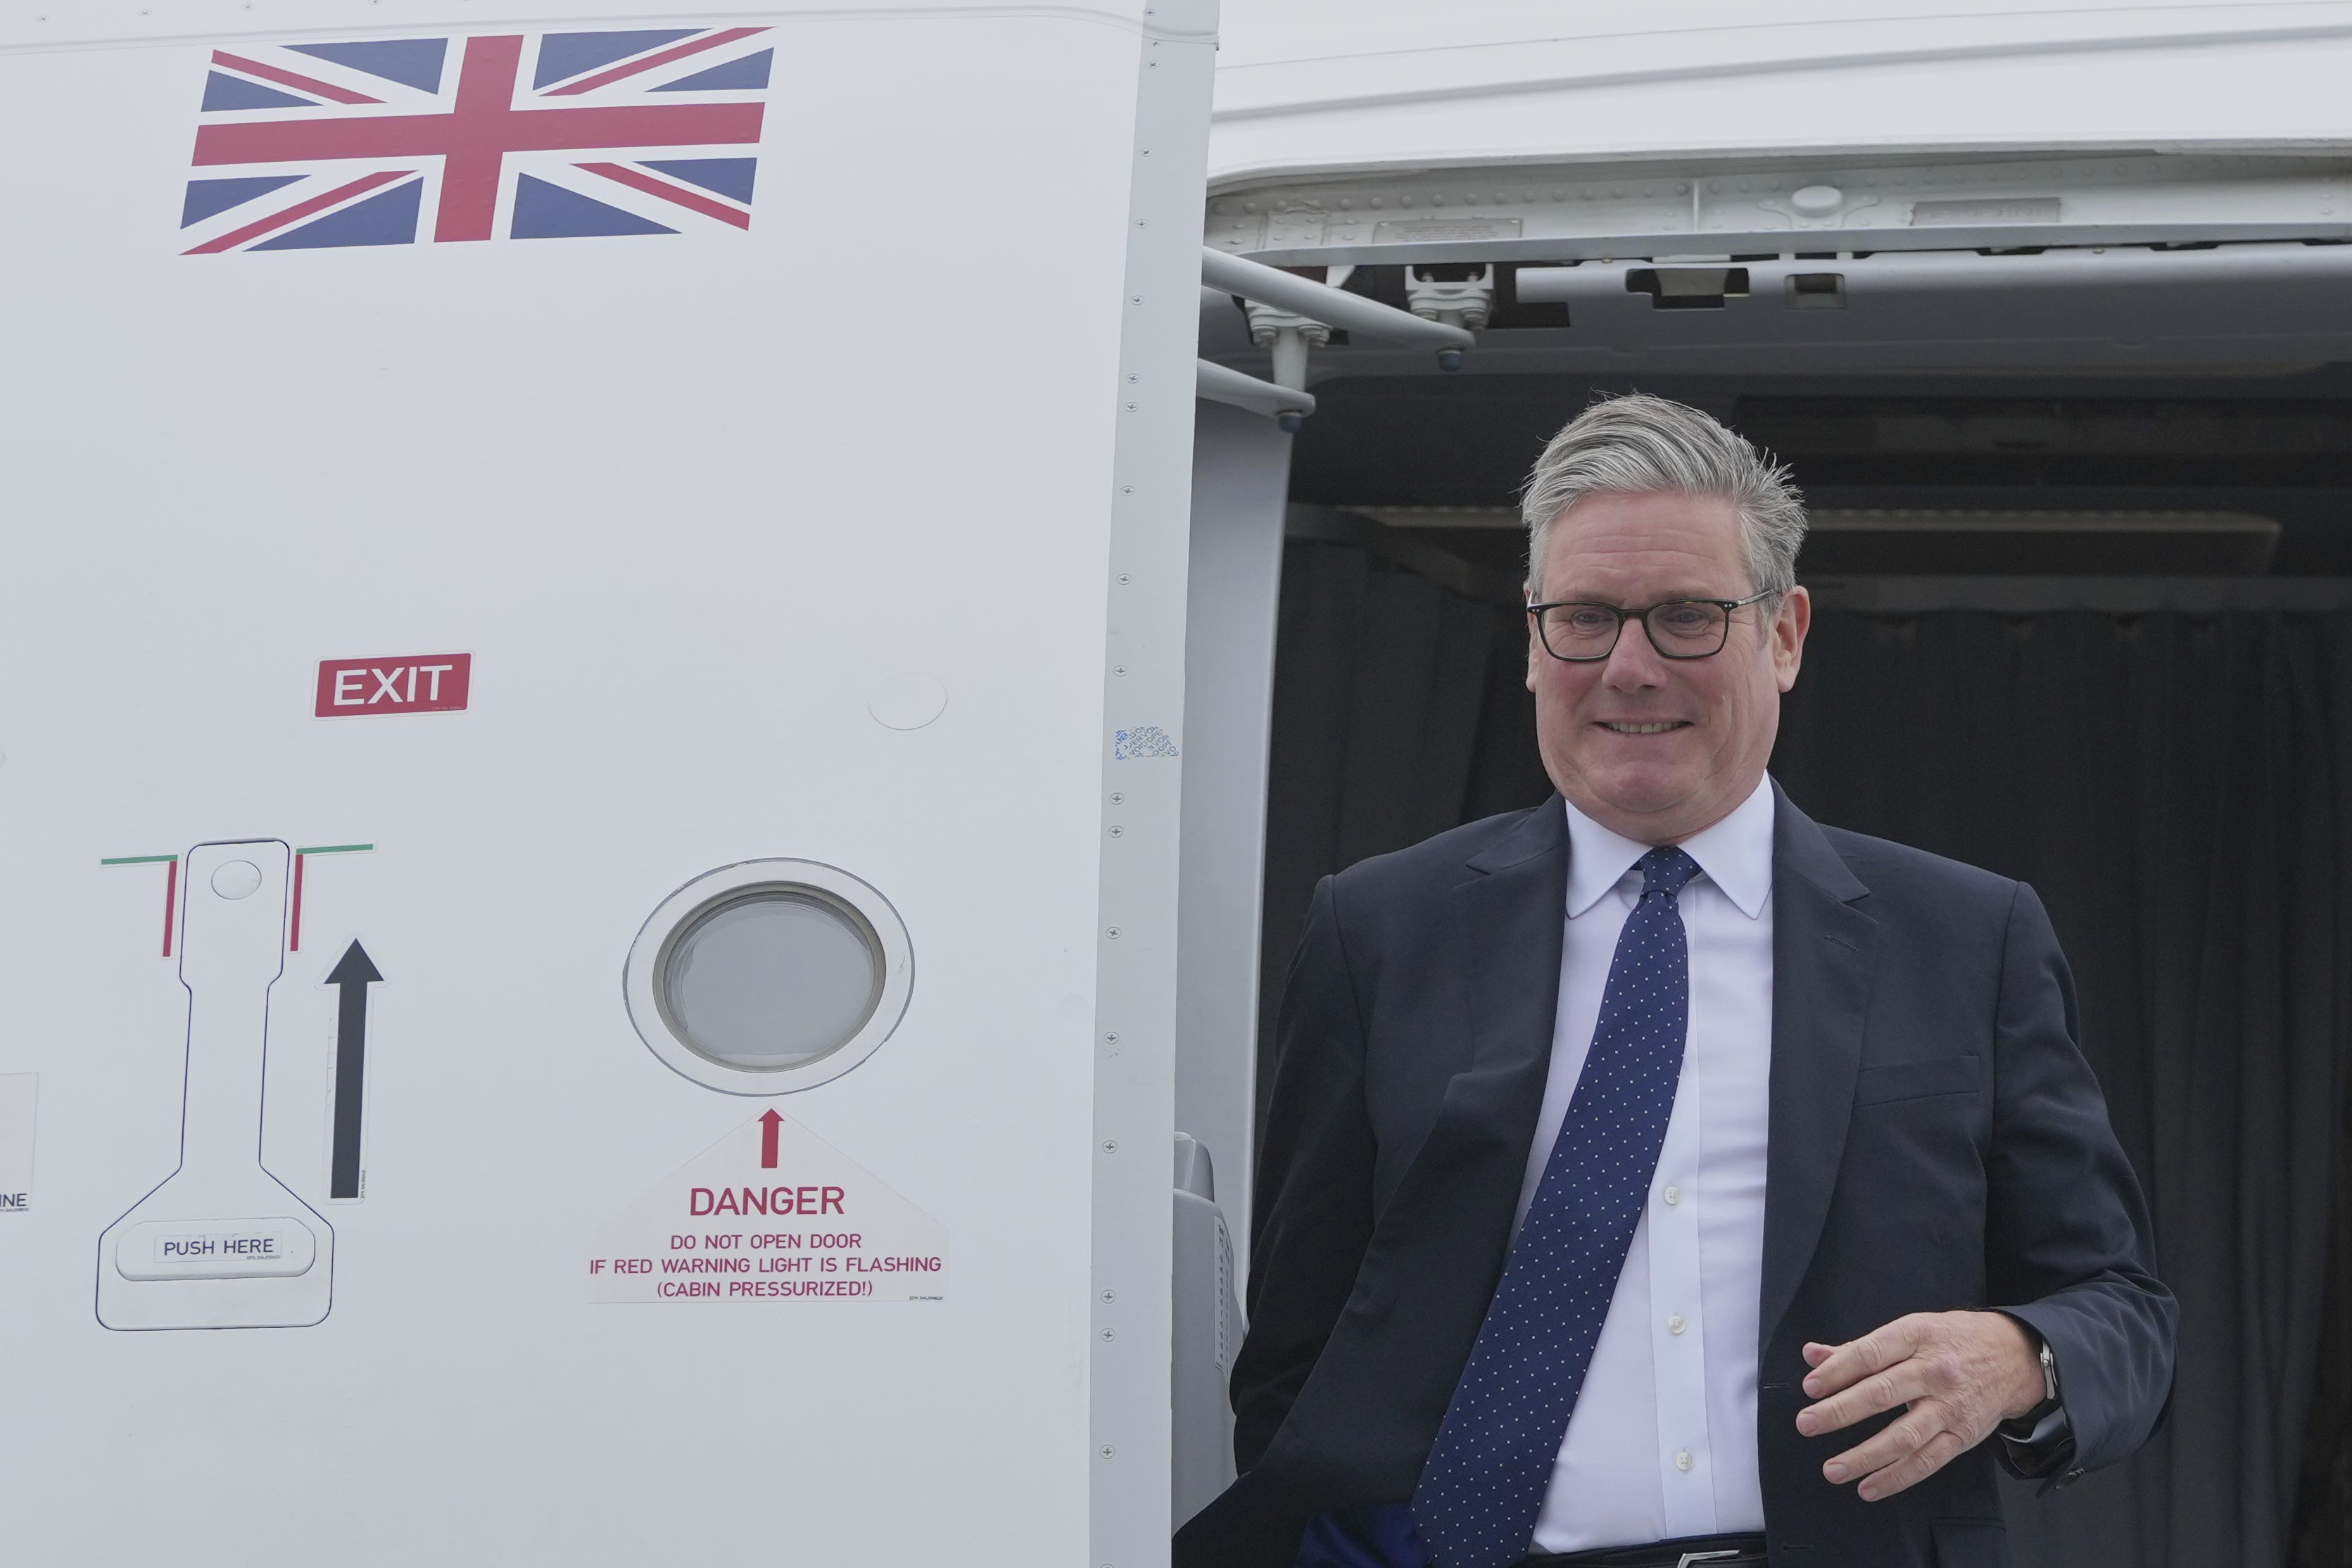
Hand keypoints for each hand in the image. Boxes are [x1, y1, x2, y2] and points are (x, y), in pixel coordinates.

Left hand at [1794, 1311, 2045, 1500]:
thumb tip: (1812, 1355)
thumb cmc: (1951, 1341)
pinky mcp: (1964, 1435)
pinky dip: (1897, 1477)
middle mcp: (1935, 1371)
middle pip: (1883, 1394)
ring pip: (1905, 1436)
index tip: (1810, 1387)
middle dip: (1841, 1412)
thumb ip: (1859, 1347)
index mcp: (1917, 1336)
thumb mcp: (1910, 1330)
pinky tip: (1869, 1486)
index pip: (1871, 1354)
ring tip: (1833, 1469)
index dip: (1838, 1371)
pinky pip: (1928, 1461)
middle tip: (1807, 1424)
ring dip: (1865, 1455)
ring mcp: (1951, 1406)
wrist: (2015, 1357)